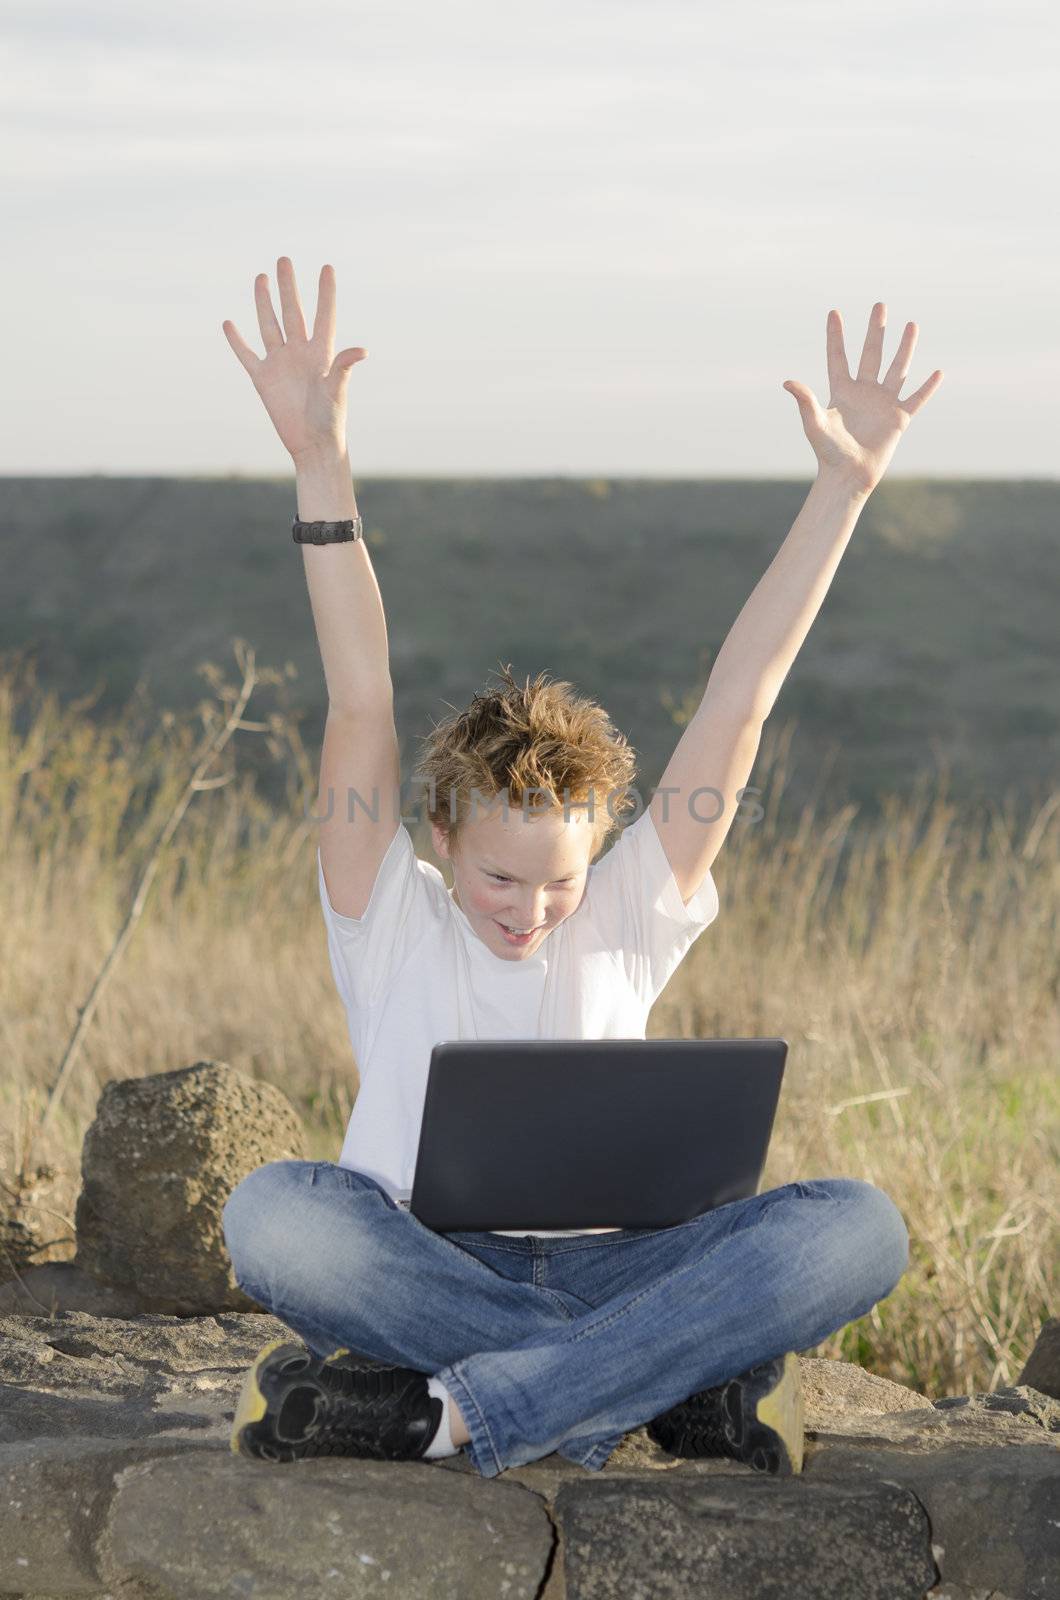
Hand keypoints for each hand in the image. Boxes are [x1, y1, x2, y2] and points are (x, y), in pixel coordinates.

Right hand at [222, 257, 366, 462]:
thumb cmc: (331, 420)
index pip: (324, 315)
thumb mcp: (337, 391)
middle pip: (292, 312)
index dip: (325, 292)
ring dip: (264, 302)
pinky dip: (237, 340)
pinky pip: (247, 355)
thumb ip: (344, 367)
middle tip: (283, 260)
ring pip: (269, 325)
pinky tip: (229, 323)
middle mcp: (300, 353)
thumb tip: (362, 350)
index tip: (327, 267)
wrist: (312, 445)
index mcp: (321, 353)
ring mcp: (280, 364)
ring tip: (261, 277)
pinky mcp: (263, 379)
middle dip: (288, 286)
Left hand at [783, 303, 942, 495]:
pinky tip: (937, 372)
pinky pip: (916, 399)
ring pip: (896, 369)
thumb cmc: (828, 453)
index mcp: (842, 391)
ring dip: (904, 347)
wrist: (848, 476)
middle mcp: (864, 392)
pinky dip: (927, 387)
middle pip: (871, 354)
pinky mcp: (898, 418)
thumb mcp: (815, 424)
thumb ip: (805, 401)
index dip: (835, 336)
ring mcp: (882, 403)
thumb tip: (788, 382)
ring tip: (912, 324)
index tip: (833, 312)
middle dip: (875, 330)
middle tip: (879, 305)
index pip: (838, 357)